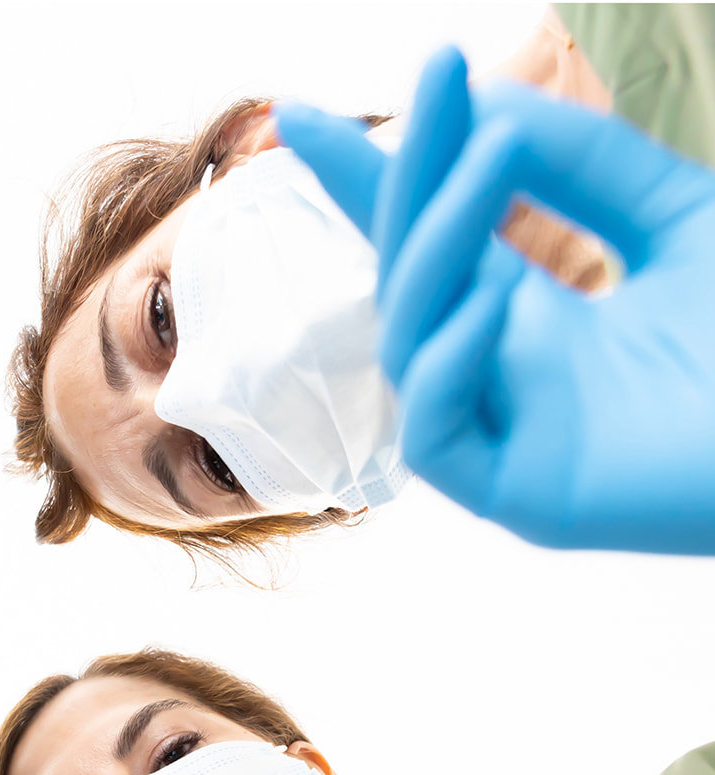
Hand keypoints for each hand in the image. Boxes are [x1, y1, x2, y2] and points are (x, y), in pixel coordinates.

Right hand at [277, 50, 714, 552]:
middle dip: (406, 174)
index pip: (427, 240)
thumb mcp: (677, 216)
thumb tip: (485, 102)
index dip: (371, 176)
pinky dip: (447, 365)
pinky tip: (490, 300)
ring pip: (413, 340)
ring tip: (495, 150)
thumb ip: (586, 166)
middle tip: (438, 70)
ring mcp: (506, 436)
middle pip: (411, 274)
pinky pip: (437, 434)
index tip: (304, 114)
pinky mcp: (520, 496)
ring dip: (441, 242)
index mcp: (531, 318)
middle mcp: (501, 374)